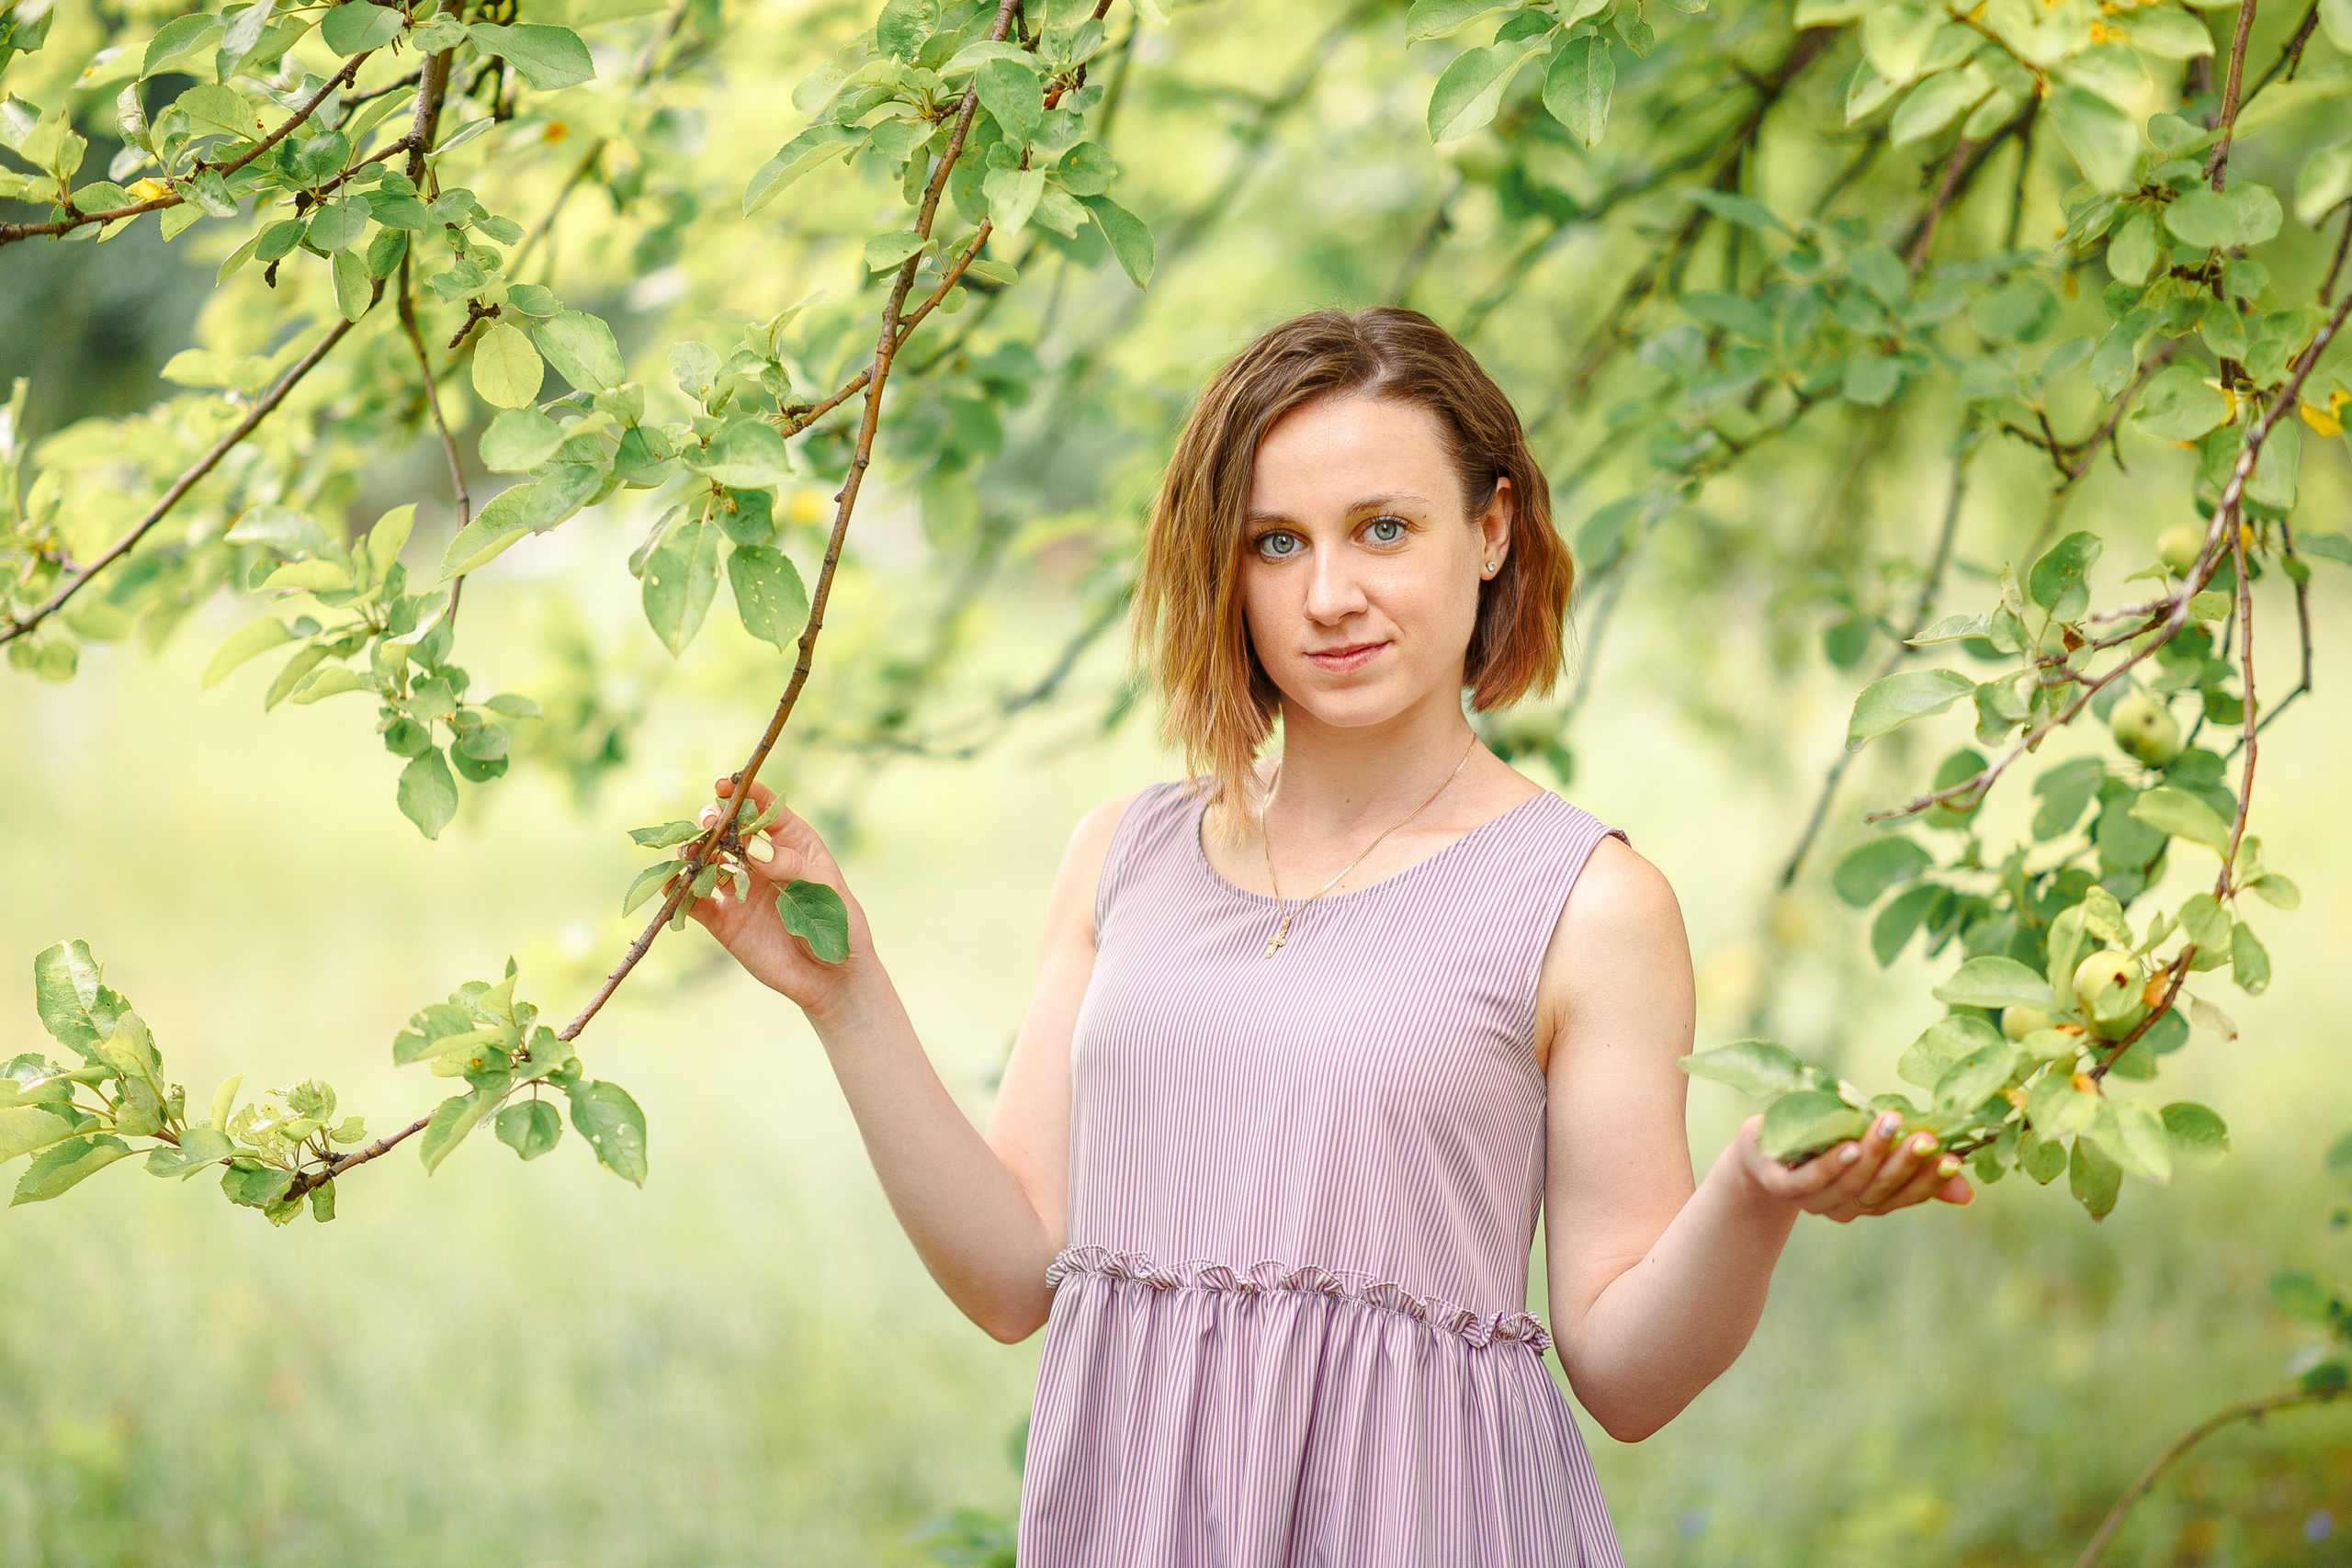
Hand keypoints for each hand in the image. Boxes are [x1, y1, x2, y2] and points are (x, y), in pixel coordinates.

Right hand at [685, 775, 872, 1017]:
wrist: (832, 978)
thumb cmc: (840, 926)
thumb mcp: (825, 891)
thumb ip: (791, 867)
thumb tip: (753, 849)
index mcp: (791, 842)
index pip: (763, 807)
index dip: (742, 792)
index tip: (723, 785)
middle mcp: (760, 859)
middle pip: (727, 829)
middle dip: (713, 819)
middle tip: (709, 823)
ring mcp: (739, 887)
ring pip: (705, 859)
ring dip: (692, 851)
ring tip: (690, 851)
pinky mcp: (723, 919)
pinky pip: (693, 900)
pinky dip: (678, 891)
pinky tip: (672, 885)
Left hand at [1731, 1110, 1973, 1221]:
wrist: (1759, 1150)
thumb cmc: (1824, 1143)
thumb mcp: (1872, 1148)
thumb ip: (1913, 1167)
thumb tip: (1968, 1193)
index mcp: (1867, 1202)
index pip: (1904, 1196)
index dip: (1930, 1181)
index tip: (1955, 1158)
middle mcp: (1841, 1207)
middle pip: (1879, 1190)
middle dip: (1906, 1163)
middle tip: (1928, 1136)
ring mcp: (1809, 1198)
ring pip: (1848, 1183)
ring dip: (1873, 1153)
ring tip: (1893, 1124)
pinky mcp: (1777, 1183)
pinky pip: (1808, 1180)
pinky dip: (1831, 1165)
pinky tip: (1849, 1146)